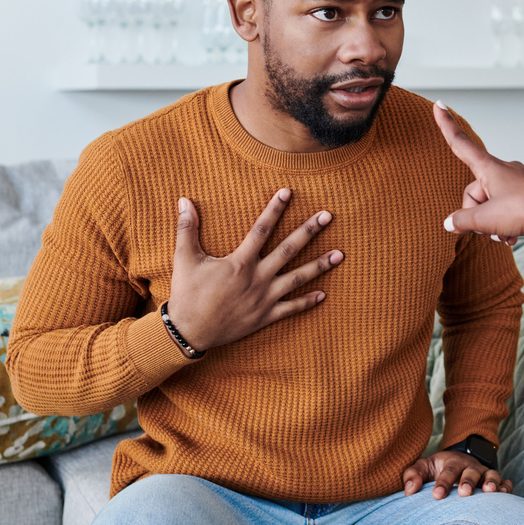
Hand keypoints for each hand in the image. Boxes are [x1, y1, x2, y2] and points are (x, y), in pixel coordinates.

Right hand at [166, 189, 342, 352]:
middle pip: (288, 249)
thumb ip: (187, 228)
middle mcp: (257, 278)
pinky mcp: (265, 317)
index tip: (288, 192)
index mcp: (240, 262)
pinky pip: (291, 308)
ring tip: (340, 254)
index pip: (262, 229)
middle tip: (328, 216)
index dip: (275, 209)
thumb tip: (184, 200)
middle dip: (309, 231)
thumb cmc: (187, 294)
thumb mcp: (185, 259)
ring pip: (298, 278)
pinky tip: (324, 294)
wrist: (189, 332)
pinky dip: (308, 302)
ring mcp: (264, 298)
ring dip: (319, 265)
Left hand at [402, 449, 513, 498]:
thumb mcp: (423, 468)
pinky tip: (505, 495)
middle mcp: (470, 467)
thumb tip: (409, 490)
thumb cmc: (438, 470)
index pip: (448, 470)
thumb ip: (412, 475)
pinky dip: (507, 488)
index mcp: (452, 462)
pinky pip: (506, 483)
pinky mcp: (497, 482)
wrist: (458, 463)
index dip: (443, 482)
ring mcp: (485, 474)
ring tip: (489, 492)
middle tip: (464, 493)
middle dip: (468, 481)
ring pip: (491, 475)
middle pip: (471, 471)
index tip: (436, 495)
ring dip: (491, 482)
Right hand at [434, 101, 523, 242]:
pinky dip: (505, 225)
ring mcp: (516, 183)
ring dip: (492, 224)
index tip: (439, 104)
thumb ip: (464, 220)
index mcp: (489, 168)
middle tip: (487, 229)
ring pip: (490, 204)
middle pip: (474, 192)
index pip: (461, 143)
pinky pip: (506, 210)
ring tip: (503, 235)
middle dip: (476, 215)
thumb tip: (450, 223)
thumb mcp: (488, 219)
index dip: (446, 125)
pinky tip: (512, 238)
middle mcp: (502, 171)